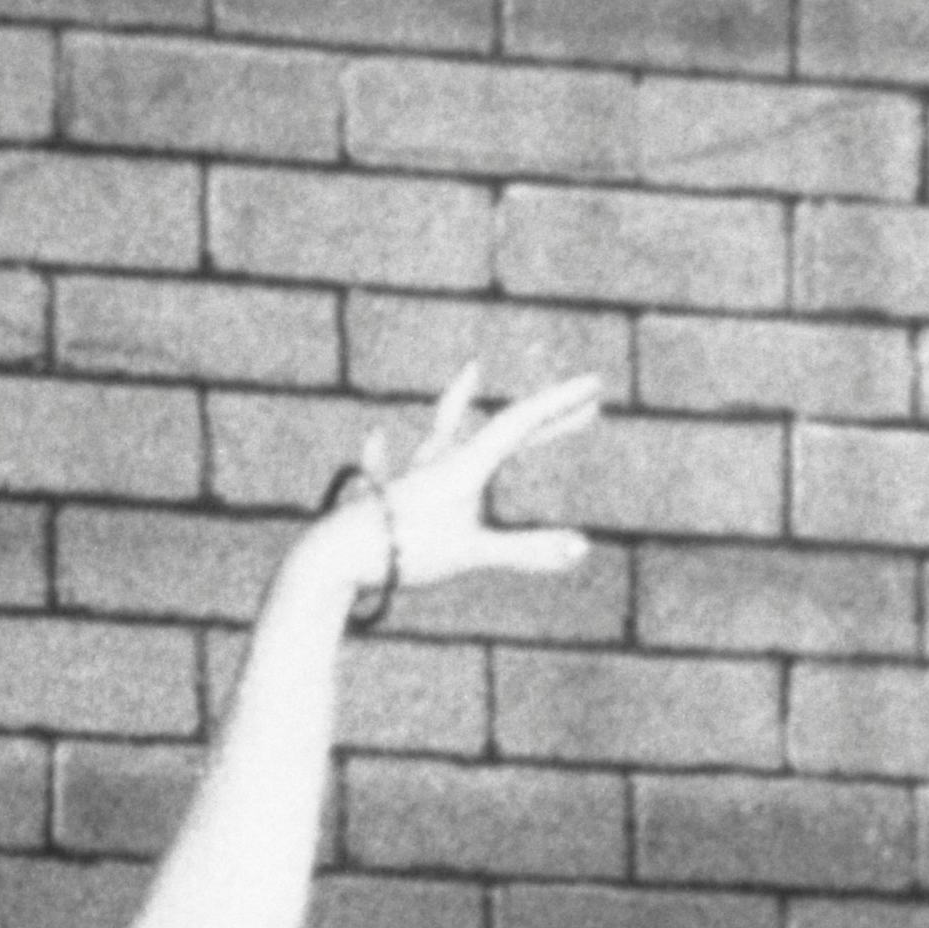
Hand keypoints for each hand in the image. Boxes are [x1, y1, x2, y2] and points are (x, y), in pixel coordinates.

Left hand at [328, 366, 603, 614]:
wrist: (333, 558)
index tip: (595, 385)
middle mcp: (442, 460)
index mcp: (466, 464)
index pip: (521, 422)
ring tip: (473, 369)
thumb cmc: (402, 552)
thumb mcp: (471, 553)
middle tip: (586, 403)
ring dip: (467, 401)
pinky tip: (378, 431)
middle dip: (546, 416)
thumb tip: (582, 549)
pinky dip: (397, 443)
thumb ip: (526, 550)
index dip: (560, 403)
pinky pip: (397, 463)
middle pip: (501, 428)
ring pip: (447, 429)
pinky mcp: (390, 495)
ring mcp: (414, 475)